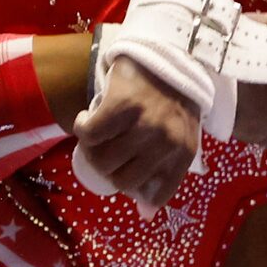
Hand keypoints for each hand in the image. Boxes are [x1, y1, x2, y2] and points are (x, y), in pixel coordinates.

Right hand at [72, 54, 203, 208]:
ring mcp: (146, 122)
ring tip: (97, 134)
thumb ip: (164, 173)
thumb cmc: (168, 100)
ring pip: (103, 160)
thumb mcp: (177, 136)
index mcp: (184, 152)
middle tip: (105, 150)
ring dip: (91, 150)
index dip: (134, 190)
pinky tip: (87, 119)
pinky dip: (82, 128)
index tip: (124, 172)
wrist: (166, 51)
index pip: (157, 193)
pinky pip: (90, 134)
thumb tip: (145, 215)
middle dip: (107, 170)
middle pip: (122, 180)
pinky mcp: (123, 105)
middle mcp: (168, 140)